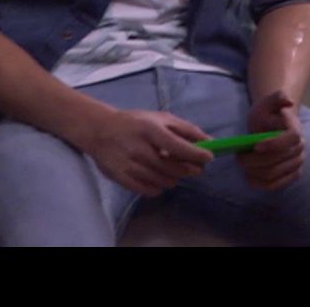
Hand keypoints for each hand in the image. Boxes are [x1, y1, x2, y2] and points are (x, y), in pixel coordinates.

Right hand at [76, 109, 212, 196]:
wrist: (99, 130)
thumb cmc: (135, 123)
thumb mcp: (160, 118)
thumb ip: (185, 129)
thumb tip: (209, 141)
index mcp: (150, 130)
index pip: (179, 147)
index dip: (197, 154)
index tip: (209, 157)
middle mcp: (140, 149)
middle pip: (173, 168)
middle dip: (190, 169)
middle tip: (196, 168)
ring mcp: (130, 165)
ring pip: (163, 181)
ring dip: (175, 178)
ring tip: (175, 171)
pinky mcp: (122, 178)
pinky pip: (149, 190)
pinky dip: (159, 187)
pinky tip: (159, 178)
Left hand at [236, 89, 303, 191]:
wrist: (271, 126)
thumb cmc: (267, 114)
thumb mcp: (268, 102)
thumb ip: (277, 98)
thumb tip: (287, 101)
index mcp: (296, 130)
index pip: (291, 140)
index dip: (274, 144)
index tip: (256, 146)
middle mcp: (300, 149)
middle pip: (278, 160)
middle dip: (255, 160)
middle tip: (239, 157)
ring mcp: (297, 164)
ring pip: (274, 174)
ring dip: (254, 171)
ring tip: (242, 164)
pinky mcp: (291, 176)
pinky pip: (276, 185)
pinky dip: (260, 184)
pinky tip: (249, 177)